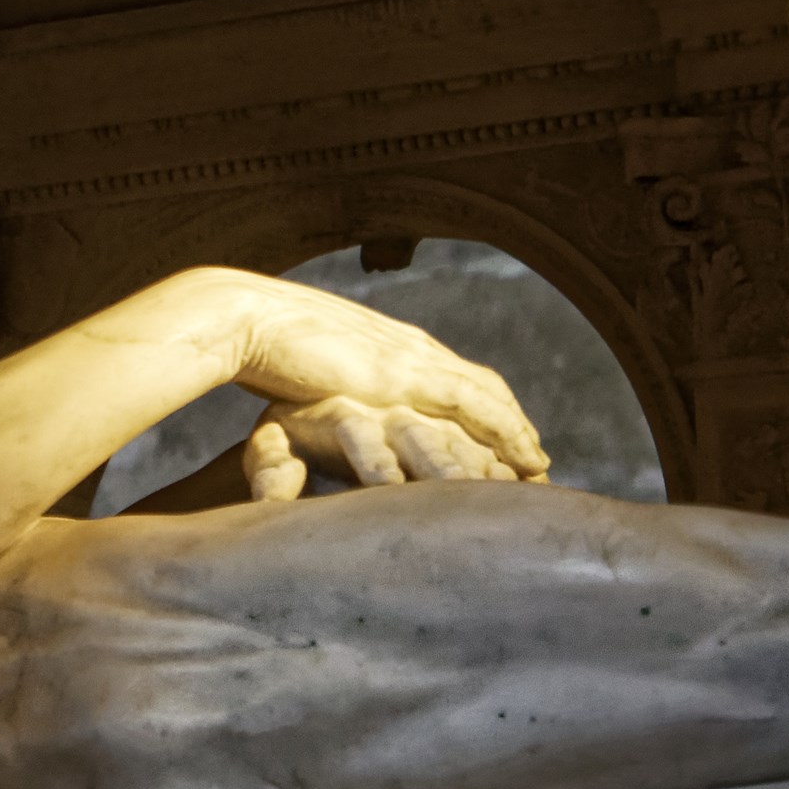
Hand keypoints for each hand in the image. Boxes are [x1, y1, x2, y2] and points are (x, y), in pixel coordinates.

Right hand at [223, 278, 547, 494]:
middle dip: (511, 424)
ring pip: (488, 398)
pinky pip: (474, 406)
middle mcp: (411, 348)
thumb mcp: (304, 370)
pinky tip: (524, 459)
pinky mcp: (406, 375)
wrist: (250, 319)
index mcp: (388, 345)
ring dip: (518, 434)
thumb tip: (319, 407)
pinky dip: (506, 432)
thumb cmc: (261, 343)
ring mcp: (412, 359)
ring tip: (539, 470)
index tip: (499, 438)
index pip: (450, 376)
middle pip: (481, 386)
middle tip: (534, 460)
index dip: (480, 408)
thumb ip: (326, 387)